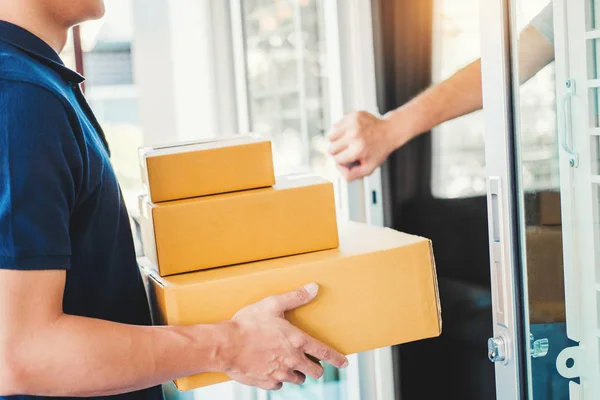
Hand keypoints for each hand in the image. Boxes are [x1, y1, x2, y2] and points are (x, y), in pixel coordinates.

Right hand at [223, 284, 347, 390]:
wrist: (226, 345)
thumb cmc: (248, 323)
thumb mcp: (272, 305)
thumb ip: (295, 297)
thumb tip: (314, 288)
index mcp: (297, 341)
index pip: (324, 352)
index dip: (337, 358)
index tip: (344, 362)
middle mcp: (292, 360)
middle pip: (315, 371)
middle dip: (316, 368)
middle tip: (312, 363)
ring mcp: (279, 374)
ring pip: (298, 379)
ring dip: (297, 373)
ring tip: (289, 364)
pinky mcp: (266, 382)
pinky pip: (278, 385)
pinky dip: (278, 379)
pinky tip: (272, 370)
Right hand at [327, 111, 397, 180]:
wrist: (389, 131)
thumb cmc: (378, 150)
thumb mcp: (369, 168)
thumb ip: (352, 175)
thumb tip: (338, 169)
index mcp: (358, 150)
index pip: (337, 159)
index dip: (342, 161)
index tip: (349, 158)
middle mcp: (354, 136)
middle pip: (331, 149)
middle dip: (338, 152)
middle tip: (348, 150)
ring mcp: (352, 124)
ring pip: (330, 136)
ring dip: (336, 141)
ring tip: (347, 141)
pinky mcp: (351, 116)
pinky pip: (335, 126)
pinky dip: (339, 131)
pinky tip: (349, 132)